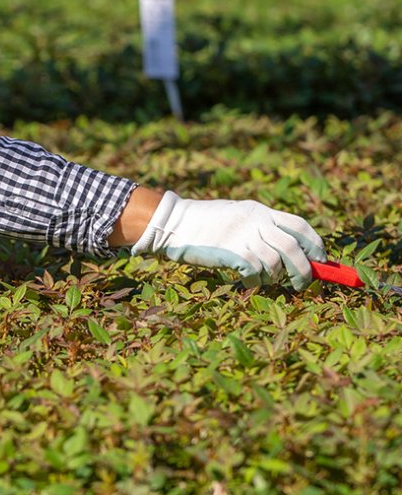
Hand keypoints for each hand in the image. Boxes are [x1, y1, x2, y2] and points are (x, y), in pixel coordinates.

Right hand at [130, 191, 325, 289]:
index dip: (316, 245)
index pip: (300, 226)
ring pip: (276, 263)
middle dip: (304, 270)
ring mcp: (243, 237)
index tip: (320, 260)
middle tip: (302, 283)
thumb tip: (291, 251)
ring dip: (277, 277)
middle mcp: (256, 222)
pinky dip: (257, 281)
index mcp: (260, 212)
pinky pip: (256, 272)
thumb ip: (261, 228)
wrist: (174, 223)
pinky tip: (249, 280)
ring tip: (266, 280)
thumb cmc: (206, 224)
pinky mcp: (231, 253)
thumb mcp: (238, 216)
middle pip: (293, 248)